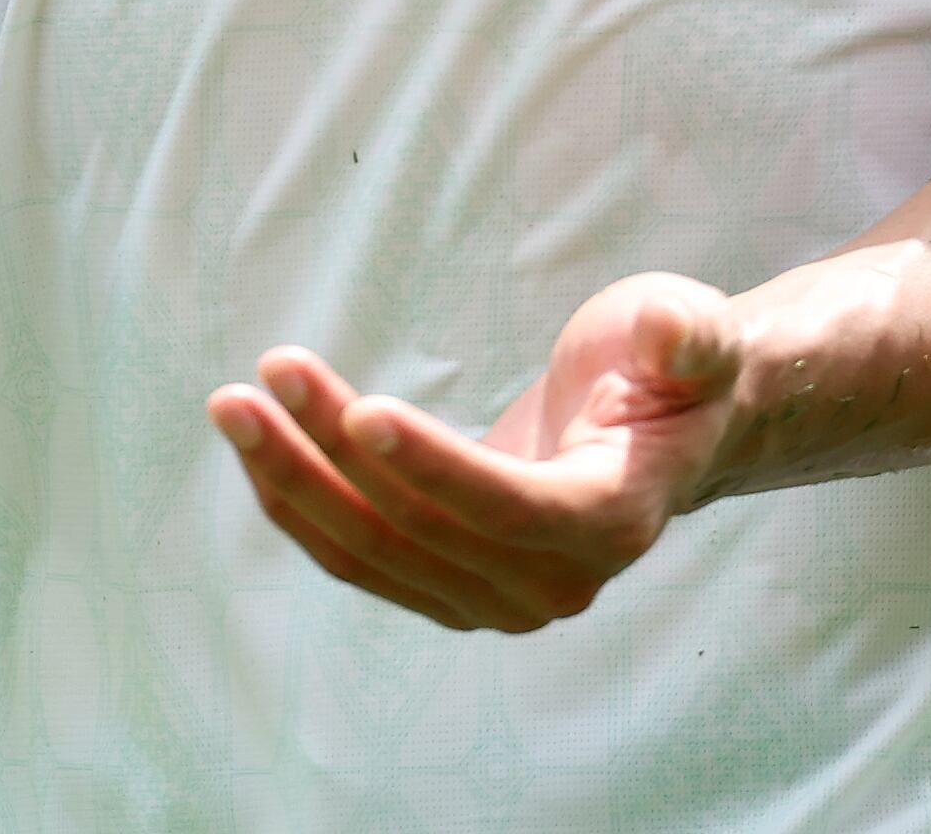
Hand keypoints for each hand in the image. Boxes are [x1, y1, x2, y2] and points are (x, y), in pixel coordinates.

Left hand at [205, 272, 748, 631]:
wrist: (663, 426)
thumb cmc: (676, 368)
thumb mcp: (695, 331)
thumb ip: (689, 336)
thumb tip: (673, 333)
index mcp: (613, 520)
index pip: (510, 507)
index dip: (434, 464)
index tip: (360, 407)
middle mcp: (555, 584)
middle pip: (421, 526)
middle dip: (334, 450)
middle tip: (271, 369)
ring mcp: (496, 599)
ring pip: (373, 551)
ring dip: (295, 479)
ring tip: (235, 403)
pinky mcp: (449, 588)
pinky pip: (359, 558)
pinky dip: (301, 504)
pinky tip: (258, 444)